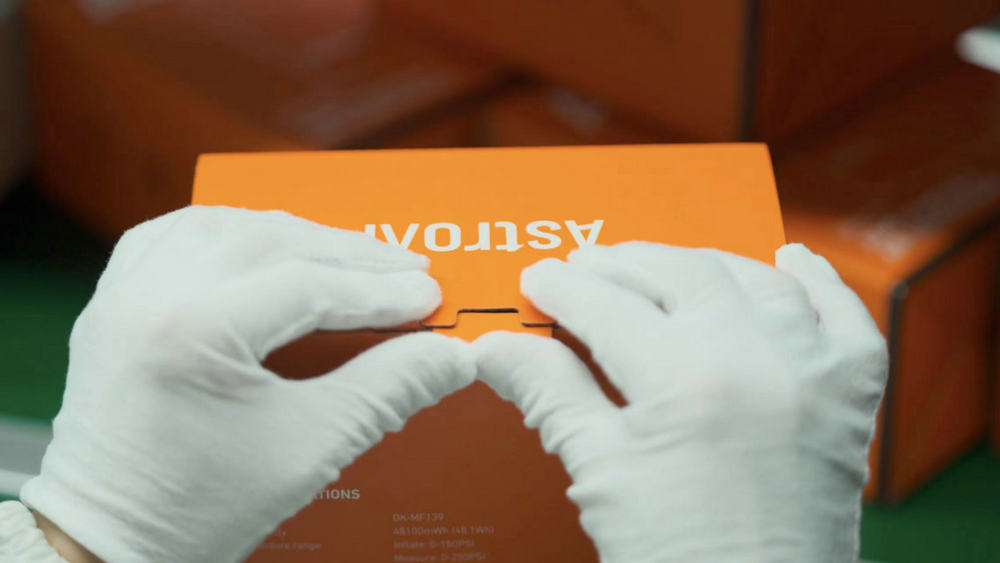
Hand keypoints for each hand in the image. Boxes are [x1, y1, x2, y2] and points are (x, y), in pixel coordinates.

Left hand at [19, 206, 474, 562]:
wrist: (105, 544)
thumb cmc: (195, 510)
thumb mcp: (309, 450)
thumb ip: (387, 390)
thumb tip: (451, 356)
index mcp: (192, 331)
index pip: (308, 284)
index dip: (379, 291)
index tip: (428, 298)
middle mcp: (149, 295)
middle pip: (271, 239)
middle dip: (349, 252)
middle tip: (405, 268)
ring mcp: (121, 294)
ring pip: (223, 224)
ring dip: (291, 230)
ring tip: (346, 251)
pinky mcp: (110, 305)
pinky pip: (170, 236)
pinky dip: (226, 230)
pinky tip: (258, 238)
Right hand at [474, 243, 886, 561]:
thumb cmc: (676, 557)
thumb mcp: (600, 473)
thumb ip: (549, 393)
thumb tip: (495, 349)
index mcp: (684, 382)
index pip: (606, 306)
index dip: (563, 287)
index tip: (540, 279)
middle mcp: (755, 360)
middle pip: (678, 275)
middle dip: (622, 262)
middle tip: (586, 265)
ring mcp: (811, 372)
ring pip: (754, 278)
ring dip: (703, 262)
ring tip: (665, 265)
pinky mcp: (849, 396)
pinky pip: (845, 315)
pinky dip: (819, 282)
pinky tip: (790, 262)